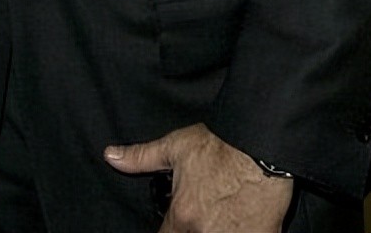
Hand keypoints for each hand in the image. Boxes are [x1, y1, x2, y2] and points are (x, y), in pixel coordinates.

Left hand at [105, 122, 292, 231]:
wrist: (260, 146)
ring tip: (222, 214)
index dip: (169, 231)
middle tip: (205, 210)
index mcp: (183, 217)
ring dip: (217, 229)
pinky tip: (242, 220)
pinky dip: (241, 232)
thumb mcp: (174, 147)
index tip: (174, 224)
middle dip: (195, 228)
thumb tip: (110, 156)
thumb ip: (140, 158)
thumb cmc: (220, 145)